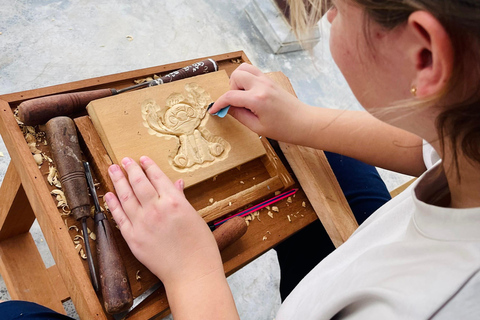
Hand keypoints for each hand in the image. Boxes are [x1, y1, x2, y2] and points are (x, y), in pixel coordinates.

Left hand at [104, 156, 222, 287]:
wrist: (191, 273)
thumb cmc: (200, 247)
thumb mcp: (195, 217)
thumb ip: (181, 199)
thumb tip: (176, 184)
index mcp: (174, 202)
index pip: (157, 177)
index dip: (148, 166)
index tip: (142, 159)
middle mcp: (156, 209)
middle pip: (139, 183)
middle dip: (130, 169)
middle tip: (124, 160)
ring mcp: (142, 224)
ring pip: (125, 197)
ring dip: (118, 181)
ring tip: (113, 169)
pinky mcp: (133, 239)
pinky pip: (119, 217)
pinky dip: (113, 204)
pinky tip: (109, 194)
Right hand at [209, 63, 309, 142]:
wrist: (304, 122)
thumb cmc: (284, 129)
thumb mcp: (257, 128)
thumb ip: (239, 115)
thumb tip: (226, 108)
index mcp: (257, 99)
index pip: (230, 96)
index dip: (219, 103)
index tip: (213, 110)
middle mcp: (261, 85)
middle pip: (236, 76)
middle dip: (231, 89)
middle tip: (236, 103)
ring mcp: (267, 80)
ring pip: (244, 68)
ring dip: (238, 80)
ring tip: (243, 95)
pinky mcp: (270, 80)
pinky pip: (253, 72)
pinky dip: (247, 79)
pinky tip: (250, 93)